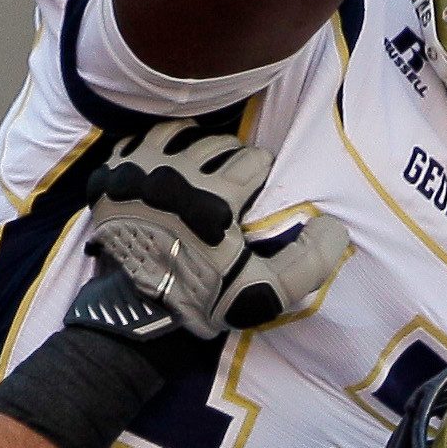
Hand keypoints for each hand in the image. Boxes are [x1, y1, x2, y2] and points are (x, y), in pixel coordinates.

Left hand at [80, 120, 348, 340]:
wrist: (134, 313)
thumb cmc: (200, 299)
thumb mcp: (263, 294)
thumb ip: (307, 263)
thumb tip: (335, 226)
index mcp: (212, 200)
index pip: (253, 159)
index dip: (260, 177)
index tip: (252, 198)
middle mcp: (173, 175)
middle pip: (219, 143)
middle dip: (230, 161)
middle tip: (229, 187)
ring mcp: (137, 170)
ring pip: (183, 134)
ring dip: (198, 149)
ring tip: (201, 174)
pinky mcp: (111, 172)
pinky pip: (143, 137)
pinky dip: (160, 147)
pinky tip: (167, 168)